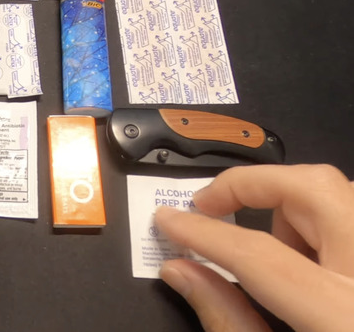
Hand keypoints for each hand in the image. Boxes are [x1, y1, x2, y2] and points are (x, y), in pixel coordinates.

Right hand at [155, 164, 353, 331]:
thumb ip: (229, 321)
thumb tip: (181, 271)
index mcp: (345, 320)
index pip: (260, 255)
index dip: (203, 232)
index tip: (168, 221)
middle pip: (314, 189)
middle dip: (252, 186)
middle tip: (209, 207)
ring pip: (340, 194)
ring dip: (290, 209)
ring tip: (271, 253)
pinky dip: (322, 225)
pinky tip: (313, 265)